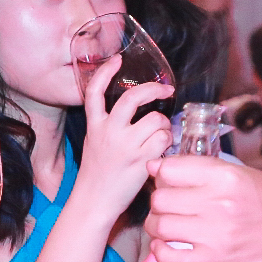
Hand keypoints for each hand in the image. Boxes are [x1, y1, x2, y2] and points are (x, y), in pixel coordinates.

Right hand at [78, 56, 173, 213]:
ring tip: (161, 133)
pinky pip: (164, 139)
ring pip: (156, 120)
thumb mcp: (93, 142)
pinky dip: (167, 141)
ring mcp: (125, 146)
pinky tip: (162, 148)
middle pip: (132, 98)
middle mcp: (109, 132)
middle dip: (154, 89)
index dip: (106, 72)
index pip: (94, 91)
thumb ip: (107, 125)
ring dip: (164, 124)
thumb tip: (135, 112)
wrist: (93, 202)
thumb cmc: (96, 174)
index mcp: (94, 126)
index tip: (117, 59)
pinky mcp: (141, 160)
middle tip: (166, 90)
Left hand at [145, 154, 261, 261]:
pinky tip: (165, 245)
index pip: (170, 170)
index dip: (161, 173)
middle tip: (166, 204)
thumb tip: (155, 167)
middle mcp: (219, 204)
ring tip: (165, 223)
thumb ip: (197, 168)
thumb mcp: (237, 172)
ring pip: (161, 227)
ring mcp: (216, 236)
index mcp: (224, 177)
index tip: (164, 179)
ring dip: (156, 225)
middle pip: (161, 199)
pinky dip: (160, 252)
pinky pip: (172, 260)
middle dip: (158, 200)